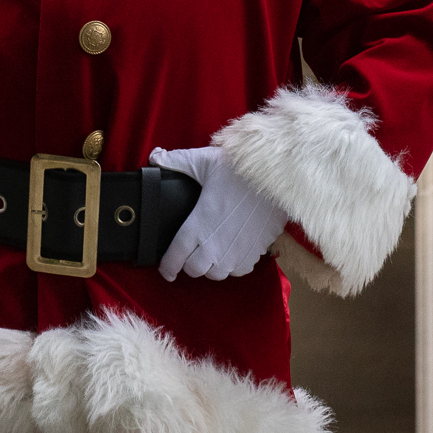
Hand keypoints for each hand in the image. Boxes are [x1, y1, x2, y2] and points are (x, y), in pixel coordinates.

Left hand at [149, 145, 288, 281]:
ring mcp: (236, 252)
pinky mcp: (254, 253)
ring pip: (216, 274)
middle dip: (189, 264)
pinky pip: (238, 271)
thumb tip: (155, 158)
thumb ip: (176, 161)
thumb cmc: (239, 170)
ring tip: (211, 252)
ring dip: (211, 266)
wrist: (276, 178)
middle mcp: (214, 244)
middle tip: (190, 253)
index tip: (164, 270)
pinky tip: (231, 251)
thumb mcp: (203, 161)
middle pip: (194, 270)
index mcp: (198, 224)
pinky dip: (232, 266)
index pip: (175, 257)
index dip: (167, 267)